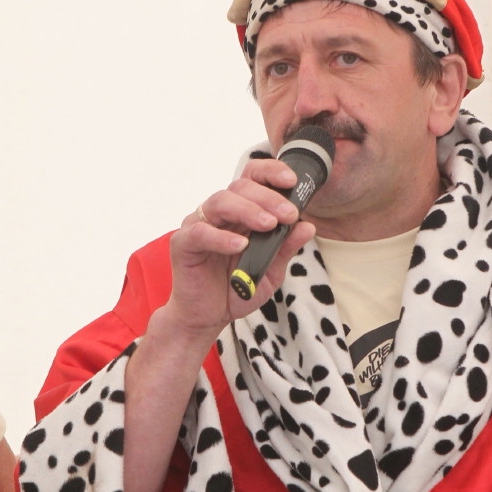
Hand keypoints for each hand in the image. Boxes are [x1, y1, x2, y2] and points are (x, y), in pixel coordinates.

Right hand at [166, 156, 316, 341]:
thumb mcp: (271, 271)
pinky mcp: (183, 244)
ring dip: (248, 210)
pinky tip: (240, 245)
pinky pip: (201, 232)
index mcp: (239, 213)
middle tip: (288, 215)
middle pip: (240, 187)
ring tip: (269, 226)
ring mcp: (199, 225)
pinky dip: (222, 237)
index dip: (271, 173)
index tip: (292, 182)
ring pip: (221, 202)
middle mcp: (218, 214)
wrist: (207, 317)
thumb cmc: (235, 290)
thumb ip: (285, 248)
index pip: (252, 179)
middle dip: (268, 197)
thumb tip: (308, 226)